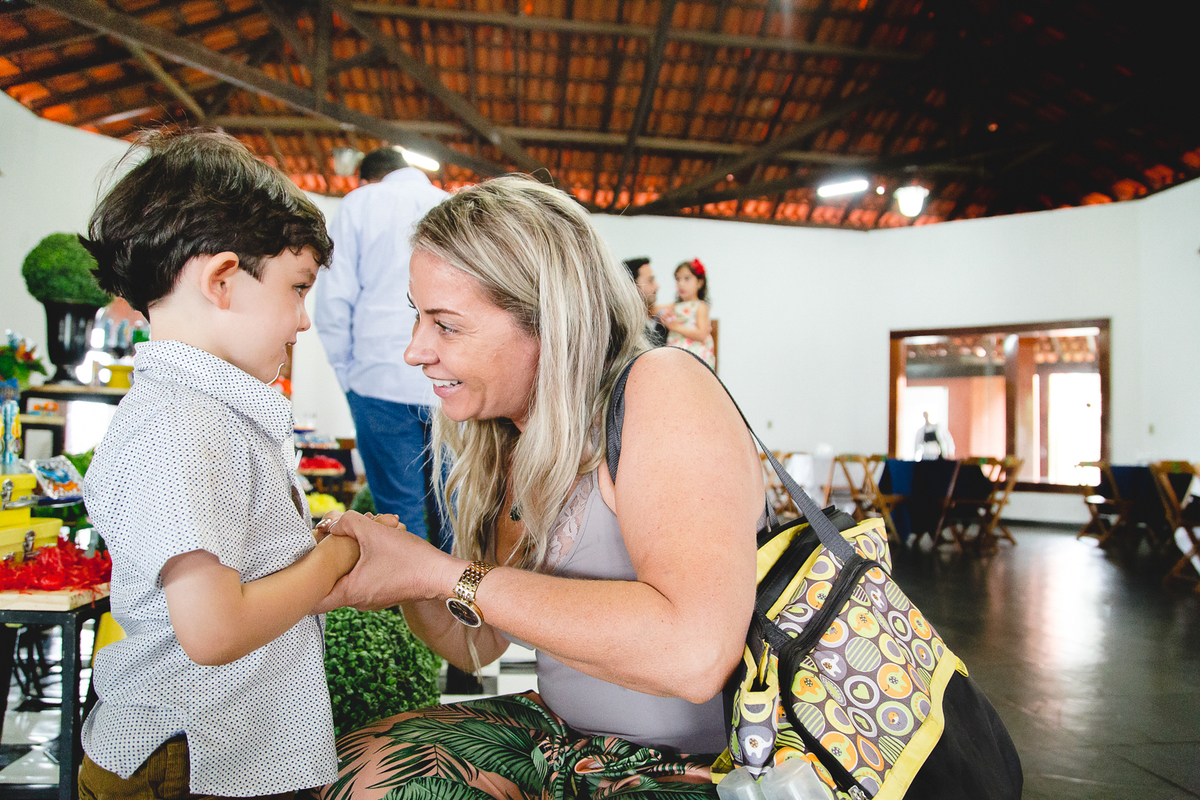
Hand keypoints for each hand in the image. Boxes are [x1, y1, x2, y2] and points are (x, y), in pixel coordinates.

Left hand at [313, 511, 461, 612]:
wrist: (441, 575)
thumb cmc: (409, 558)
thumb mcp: (374, 532)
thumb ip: (347, 522)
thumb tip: (331, 522)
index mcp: (350, 592)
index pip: (310, 601)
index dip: (301, 584)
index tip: (302, 565)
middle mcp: (359, 602)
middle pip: (329, 587)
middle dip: (328, 564)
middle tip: (330, 543)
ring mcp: (372, 600)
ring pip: (348, 581)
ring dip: (348, 562)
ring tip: (357, 541)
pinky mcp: (385, 593)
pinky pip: (364, 580)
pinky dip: (363, 565)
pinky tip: (374, 547)